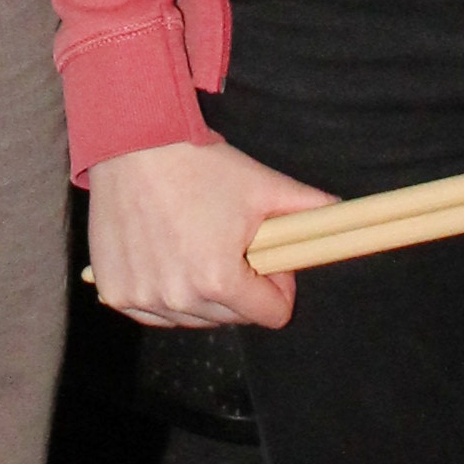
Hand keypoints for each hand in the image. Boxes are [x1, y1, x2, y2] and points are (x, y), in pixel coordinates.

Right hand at [84, 135, 334, 329]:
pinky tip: (163, 254)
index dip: (278, 286)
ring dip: (201, 293)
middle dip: (240, 288)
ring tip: (194, 244)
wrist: (130, 144)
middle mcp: (179, 299)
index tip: (266, 256)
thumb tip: (347, 216)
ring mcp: (143, 299)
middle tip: (229, 243)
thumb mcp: (262, 185)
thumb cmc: (198, 164)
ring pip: (193, 318)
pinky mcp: (115, 293)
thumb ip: (310, 209)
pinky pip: (154, 311)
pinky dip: (163, 292)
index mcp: (220, 280)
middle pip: (233, 318)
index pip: (272, 315)